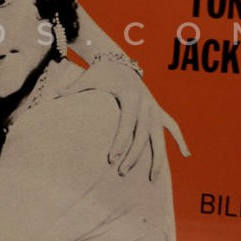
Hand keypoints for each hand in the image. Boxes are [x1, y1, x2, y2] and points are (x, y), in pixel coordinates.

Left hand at [59, 61, 189, 179]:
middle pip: (142, 134)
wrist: (119, 61)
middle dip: (133, 155)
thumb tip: (54, 94)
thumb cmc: (101, 73)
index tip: (111, 159)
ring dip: (157, 157)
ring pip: (159, 135)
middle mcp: (145, 102)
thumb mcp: (88, 77)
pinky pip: (172, 125)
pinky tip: (186, 155)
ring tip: (153, 178)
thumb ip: (74, 87)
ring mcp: (154, 107)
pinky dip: (179, 139)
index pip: (126, 124)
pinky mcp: (157, 109)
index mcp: (129, 96)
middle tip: (121, 172)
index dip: (120, 142)